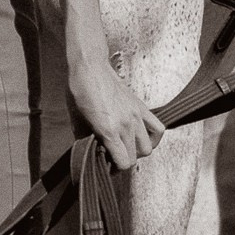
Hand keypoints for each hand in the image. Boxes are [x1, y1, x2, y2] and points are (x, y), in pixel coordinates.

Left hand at [68, 55, 164, 171]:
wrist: (90, 67)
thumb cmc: (80, 91)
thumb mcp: (76, 120)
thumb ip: (86, 140)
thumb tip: (92, 152)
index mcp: (109, 130)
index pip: (124, 162)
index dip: (115, 168)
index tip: (107, 165)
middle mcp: (126, 125)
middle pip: (135, 157)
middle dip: (124, 160)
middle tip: (114, 156)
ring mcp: (136, 116)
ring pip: (148, 147)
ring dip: (137, 151)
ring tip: (126, 146)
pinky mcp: (141, 107)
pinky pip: (158, 128)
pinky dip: (154, 137)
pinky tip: (142, 137)